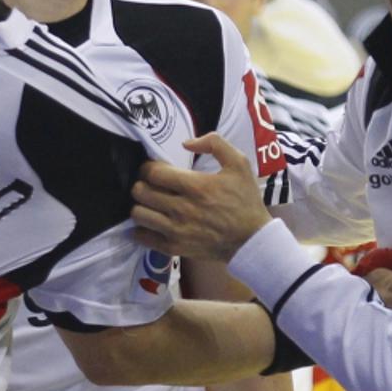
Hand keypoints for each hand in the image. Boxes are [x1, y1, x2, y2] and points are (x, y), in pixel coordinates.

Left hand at [132, 133, 271, 261]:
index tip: (153, 169)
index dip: (147, 167)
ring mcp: (177, 230)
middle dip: (141, 184)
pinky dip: (141, 229)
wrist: (252, 240)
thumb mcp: (239, 163)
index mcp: (196, 186)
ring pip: (138, 214)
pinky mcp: (175, 248)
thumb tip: (186, 143)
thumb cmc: (245, 200)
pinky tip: (151, 222)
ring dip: (140, 205)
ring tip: (149, 203)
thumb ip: (215, 143)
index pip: (153, 173)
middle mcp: (182, 209)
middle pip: (140, 192)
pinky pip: (143, 237)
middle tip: (149, 184)